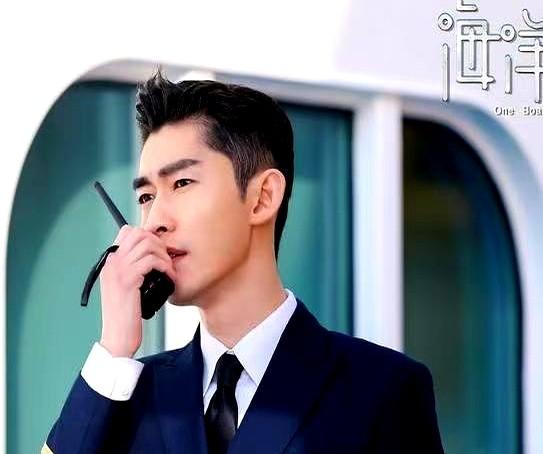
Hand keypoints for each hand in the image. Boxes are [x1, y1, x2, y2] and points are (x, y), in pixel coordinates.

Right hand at [98, 225, 175, 356]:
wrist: (118, 337)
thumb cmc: (126, 315)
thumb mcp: (125, 288)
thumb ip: (132, 270)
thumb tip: (152, 256)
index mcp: (110, 263)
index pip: (127, 231)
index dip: (147, 237)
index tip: (159, 252)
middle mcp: (112, 263)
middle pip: (139, 233)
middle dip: (158, 243)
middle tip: (166, 260)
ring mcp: (118, 270)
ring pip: (147, 244)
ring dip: (164, 255)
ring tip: (169, 270)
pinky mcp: (128, 280)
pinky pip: (151, 260)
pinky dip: (165, 267)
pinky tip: (169, 278)